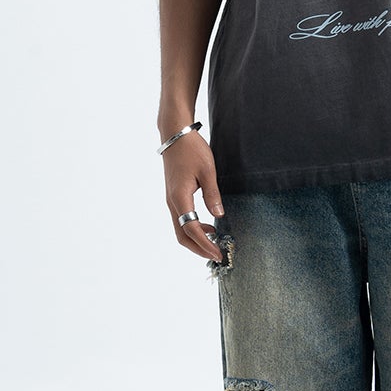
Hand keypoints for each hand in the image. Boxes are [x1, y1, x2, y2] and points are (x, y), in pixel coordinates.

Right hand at [163, 131, 225, 262]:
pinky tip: (208, 226)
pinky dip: (192, 228)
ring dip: (196, 239)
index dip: (205, 244)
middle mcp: (172, 202)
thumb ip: (213, 194)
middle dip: (198, 248)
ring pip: (180, 229)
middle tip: (216, 255)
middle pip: (181, 235)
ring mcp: (171, 200)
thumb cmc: (192, 149)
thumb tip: (219, 216)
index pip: (191, 228)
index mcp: (180, 197)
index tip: (218, 254)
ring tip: (215, 242)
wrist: (175, 135)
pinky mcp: (173, 196)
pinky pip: (181, 219)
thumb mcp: (207, 171)